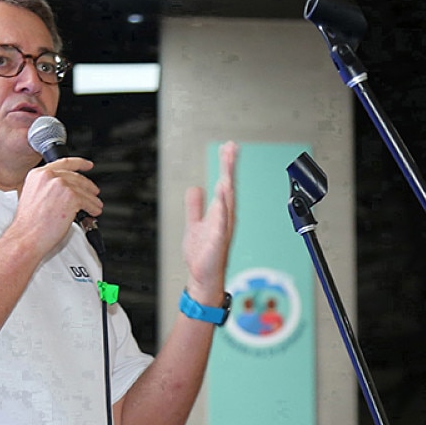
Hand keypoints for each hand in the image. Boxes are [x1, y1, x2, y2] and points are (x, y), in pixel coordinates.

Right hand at [10, 157, 100, 256]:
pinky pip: (87, 201)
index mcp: (38, 174)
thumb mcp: (34, 196)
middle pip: (76, 177)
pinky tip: (94, 211)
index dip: (79, 163)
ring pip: (83, 190)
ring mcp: (60, 185)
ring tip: (96, 206)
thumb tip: (65, 189)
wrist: (27, 237)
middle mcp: (48, 176)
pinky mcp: (71, 196)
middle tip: (94, 192)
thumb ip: (47, 187)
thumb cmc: (29, 224)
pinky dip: (93, 207)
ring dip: (92, 200)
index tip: (88, 165)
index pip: (63, 163)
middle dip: (88, 186)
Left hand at [183, 142, 237, 302]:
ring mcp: (223, 227)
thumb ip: (195, 206)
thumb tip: (195, 188)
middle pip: (228, 186)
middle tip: (231, 147)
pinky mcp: (218, 239)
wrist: (203, 277)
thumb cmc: (202, 255)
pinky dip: (222, 206)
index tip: (228, 148)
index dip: (226, 165)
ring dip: (228, 181)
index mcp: (219, 212)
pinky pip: (222, 219)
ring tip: (227, 164)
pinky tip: (222, 192)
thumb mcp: (194, 224)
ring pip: (227, 200)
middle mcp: (224, 217)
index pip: (224, 184)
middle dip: (230, 166)